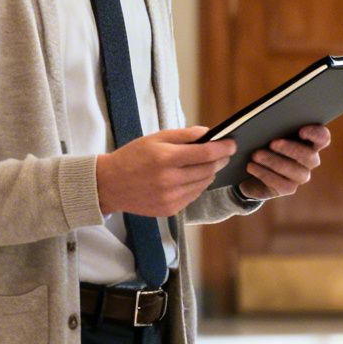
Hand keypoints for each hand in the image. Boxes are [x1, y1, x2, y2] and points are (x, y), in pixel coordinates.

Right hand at [96, 126, 235, 217]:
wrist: (110, 185)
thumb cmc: (132, 157)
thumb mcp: (155, 138)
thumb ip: (184, 135)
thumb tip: (209, 133)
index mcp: (165, 158)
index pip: (206, 153)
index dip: (224, 148)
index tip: (232, 143)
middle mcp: (169, 180)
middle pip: (208, 169)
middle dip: (220, 160)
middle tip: (223, 153)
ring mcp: (170, 198)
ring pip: (204, 184)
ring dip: (209, 173)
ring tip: (205, 164)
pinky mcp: (170, 209)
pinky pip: (194, 196)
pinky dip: (197, 185)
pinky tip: (190, 178)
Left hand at [233, 125, 330, 199]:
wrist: (251, 166)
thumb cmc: (262, 141)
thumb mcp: (268, 131)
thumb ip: (274, 125)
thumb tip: (268, 123)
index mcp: (310, 141)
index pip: (323, 137)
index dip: (316, 134)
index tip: (301, 131)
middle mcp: (310, 160)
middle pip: (309, 156)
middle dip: (290, 149)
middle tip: (272, 143)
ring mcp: (301, 176)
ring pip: (296, 171)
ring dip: (275, 162)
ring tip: (256, 155)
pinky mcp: (288, 188)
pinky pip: (281, 184)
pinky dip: (265, 174)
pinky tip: (251, 166)